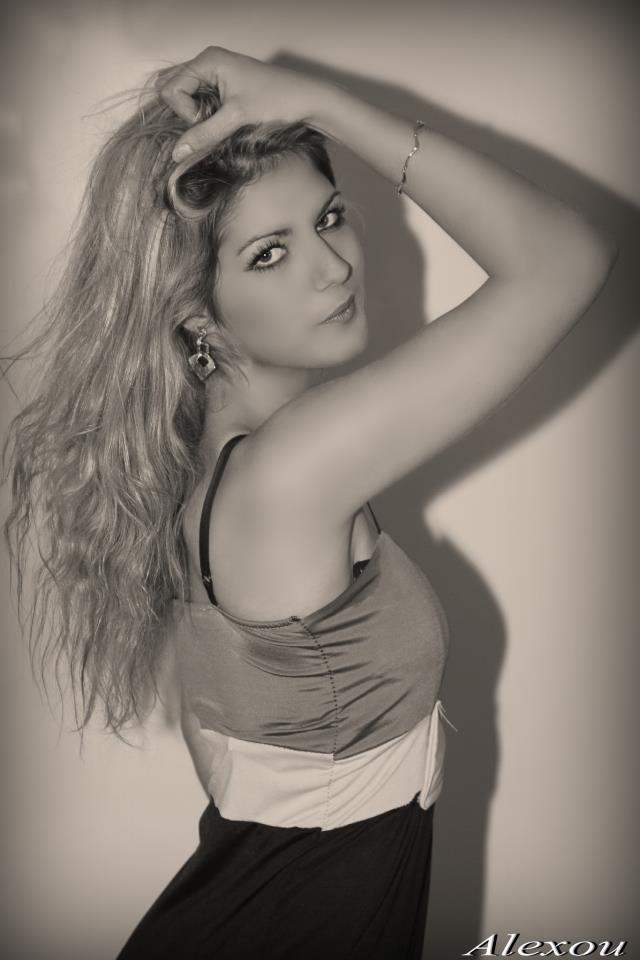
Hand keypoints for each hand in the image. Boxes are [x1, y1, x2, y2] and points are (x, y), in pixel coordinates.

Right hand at [155, 46, 325, 161]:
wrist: (307, 100)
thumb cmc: (276, 101)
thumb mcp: (237, 119)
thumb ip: (205, 135)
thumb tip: (176, 154)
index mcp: (207, 60)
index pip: (171, 89)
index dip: (184, 112)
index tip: (209, 122)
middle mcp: (207, 61)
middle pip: (172, 88)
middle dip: (184, 112)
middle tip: (209, 122)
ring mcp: (215, 72)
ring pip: (183, 95)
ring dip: (192, 114)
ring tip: (215, 122)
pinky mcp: (223, 85)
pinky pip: (197, 98)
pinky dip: (202, 113)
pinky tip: (219, 121)